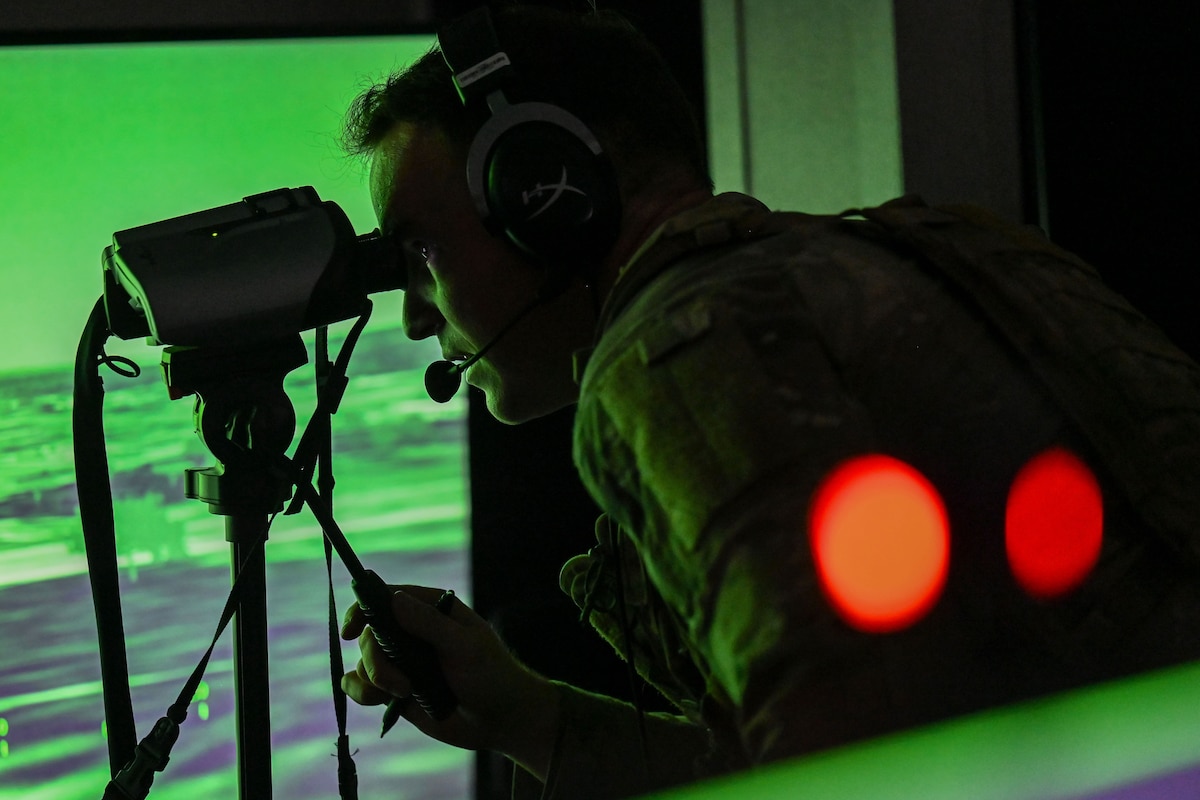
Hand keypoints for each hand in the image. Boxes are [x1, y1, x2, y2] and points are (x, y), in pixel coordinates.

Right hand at [340, 584, 559, 775]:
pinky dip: (360, 692)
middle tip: (401, 686)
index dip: (363, 608)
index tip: (351, 629)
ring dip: (372, 681)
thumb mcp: (466, 646)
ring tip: (402, 695)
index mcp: (431, 610)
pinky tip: (379, 701)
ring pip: (363, 662)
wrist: (500, 720)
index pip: (386, 597)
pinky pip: (361, 685)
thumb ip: (430, 624)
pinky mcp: (396, 689)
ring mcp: (403, 661)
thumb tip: (394, 600)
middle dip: (376, 662)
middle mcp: (412, 632)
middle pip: (370, 635)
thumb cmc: (491, 676)